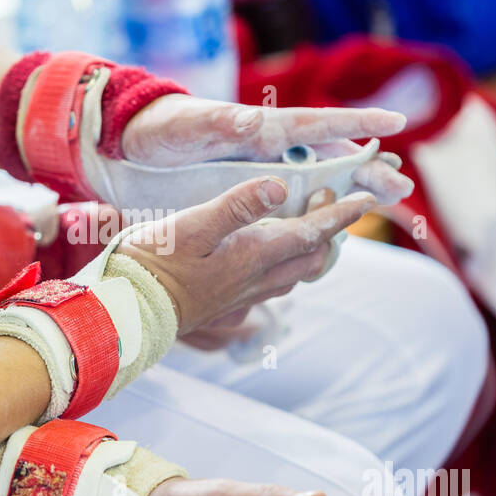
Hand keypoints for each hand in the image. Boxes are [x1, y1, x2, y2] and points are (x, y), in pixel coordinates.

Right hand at [117, 178, 373, 333]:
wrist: (129, 310)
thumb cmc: (155, 263)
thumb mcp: (193, 224)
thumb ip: (238, 205)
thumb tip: (281, 186)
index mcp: (254, 255)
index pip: (312, 233)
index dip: (341, 215)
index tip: (367, 200)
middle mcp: (256, 279)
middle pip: (313, 258)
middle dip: (332, 232)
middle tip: (337, 204)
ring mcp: (243, 295)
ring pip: (296, 274)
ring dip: (312, 251)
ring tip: (313, 227)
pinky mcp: (227, 303)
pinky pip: (274, 285)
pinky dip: (288, 265)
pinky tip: (273, 257)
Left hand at [121, 96, 413, 203]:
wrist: (133, 143)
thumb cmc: (165, 128)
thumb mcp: (192, 125)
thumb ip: (223, 122)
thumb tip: (257, 119)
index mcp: (263, 127)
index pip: (320, 123)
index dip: (359, 121)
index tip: (397, 121)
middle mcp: (271, 146)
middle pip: (331, 156)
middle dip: (368, 170)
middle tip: (403, 187)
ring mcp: (263, 168)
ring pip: (318, 180)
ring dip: (351, 191)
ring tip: (386, 201)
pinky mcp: (250, 187)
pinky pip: (293, 200)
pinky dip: (316, 210)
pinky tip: (332, 225)